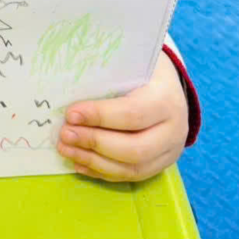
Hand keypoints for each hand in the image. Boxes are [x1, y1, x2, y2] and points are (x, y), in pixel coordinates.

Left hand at [57, 51, 188, 181]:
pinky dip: (102, 171)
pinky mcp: (160, 165)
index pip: (132, 114)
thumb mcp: (131, 62)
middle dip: (94, 143)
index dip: (99, 116)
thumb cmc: (143, 71)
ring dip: (94, 161)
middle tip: (65, 134)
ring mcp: (169, 151)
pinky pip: (130, 176)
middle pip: (134, 149)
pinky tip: (79, 162)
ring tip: (66, 149)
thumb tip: (67, 84)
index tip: (71, 114)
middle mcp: (174, 129)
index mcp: (166, 99)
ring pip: (132, 168)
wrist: (170, 86)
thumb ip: (107, 73)